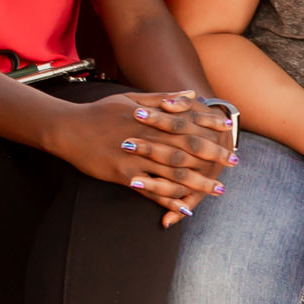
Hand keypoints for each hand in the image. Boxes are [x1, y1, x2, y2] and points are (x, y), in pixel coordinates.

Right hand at [46, 92, 234, 223]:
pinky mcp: (124, 175)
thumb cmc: (100, 111)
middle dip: (212, 156)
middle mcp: (147, 137)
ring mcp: (136, 158)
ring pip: (173, 173)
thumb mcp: (130, 98)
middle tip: (234, 163)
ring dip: (198, 183)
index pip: (187, 122)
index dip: (209, 127)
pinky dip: (169, 201)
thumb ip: (162, 98)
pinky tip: (185, 209)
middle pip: (186, 149)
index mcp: (150, 118)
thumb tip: (190, 94)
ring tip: (217, 190)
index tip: (229, 131)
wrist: (68, 128)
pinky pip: (151, 192)